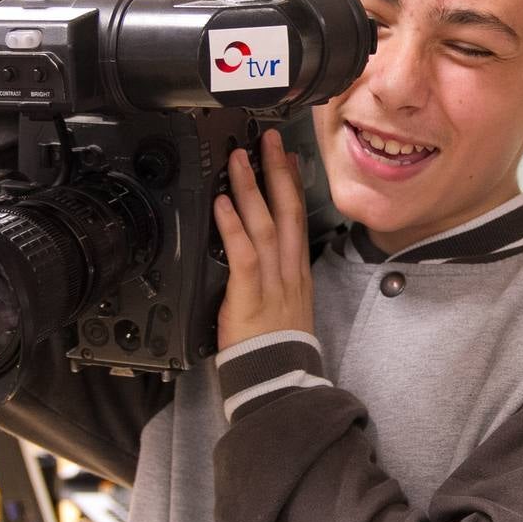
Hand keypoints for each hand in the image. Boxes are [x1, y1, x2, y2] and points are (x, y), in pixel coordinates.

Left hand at [213, 128, 313, 350]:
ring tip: (239, 159)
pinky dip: (233, 226)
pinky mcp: (250, 297)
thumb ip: (277, 277)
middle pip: (288, 211)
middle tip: (267, 140)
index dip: (293, 184)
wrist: (279, 382)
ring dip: (252, 188)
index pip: (299, 217)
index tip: (287, 155)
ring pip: (265, 225)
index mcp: (297, 272)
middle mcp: (289, 271)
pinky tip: (222, 203)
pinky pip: (244, 255)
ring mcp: (273, 283)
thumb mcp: (288, 306)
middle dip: (278, 171)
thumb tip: (263, 252)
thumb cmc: (277, 349)